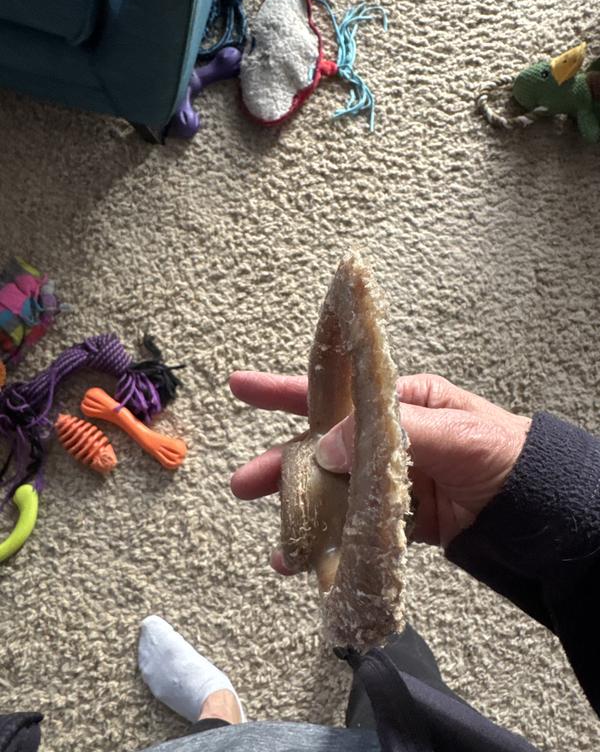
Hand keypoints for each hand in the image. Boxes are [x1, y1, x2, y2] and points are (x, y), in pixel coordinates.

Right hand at [229, 371, 530, 560]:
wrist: (538, 510)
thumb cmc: (502, 453)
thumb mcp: (451, 430)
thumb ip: (387, 433)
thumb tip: (326, 447)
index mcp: (398, 403)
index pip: (335, 392)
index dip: (285, 389)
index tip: (243, 387)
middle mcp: (385, 440)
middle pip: (321, 447)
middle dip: (282, 464)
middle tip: (245, 483)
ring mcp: (389, 482)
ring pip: (333, 492)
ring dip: (302, 513)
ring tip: (281, 545)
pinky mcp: (397, 520)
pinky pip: (354, 528)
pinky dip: (330, 544)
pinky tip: (310, 562)